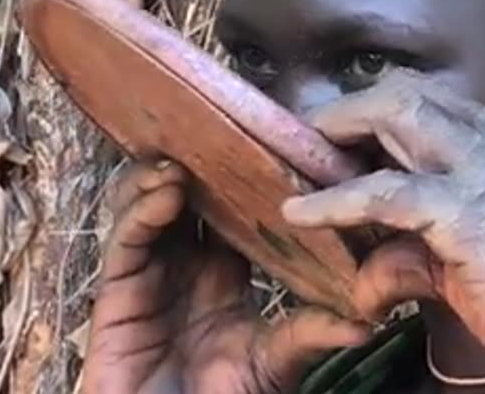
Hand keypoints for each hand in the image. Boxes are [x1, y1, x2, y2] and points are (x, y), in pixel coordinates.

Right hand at [81, 160, 368, 393]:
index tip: (266, 138)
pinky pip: (126, 241)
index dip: (243, 175)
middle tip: (220, 121)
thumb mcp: (275, 363)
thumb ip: (312, 333)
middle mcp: (183, 267)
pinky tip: (167, 189)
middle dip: (199, 160)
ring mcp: (148, 277)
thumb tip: (370, 318)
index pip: (232, 209)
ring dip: (165, 174)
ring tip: (189, 150)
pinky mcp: (114, 296)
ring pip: (148, 207)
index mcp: (223, 274)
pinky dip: (143, 210)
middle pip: (186, 197)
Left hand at [282, 71, 484, 393]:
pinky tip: (301, 212)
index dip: (379, 110)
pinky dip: (334, 201)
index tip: (339, 133)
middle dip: (351, 108)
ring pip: (393, 113)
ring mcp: (484, 168)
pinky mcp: (464, 210)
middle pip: (407, 93)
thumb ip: (421, 248)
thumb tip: (367, 271)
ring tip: (296, 153)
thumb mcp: (476, 257)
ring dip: (338, 130)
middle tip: (307, 134)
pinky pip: (382, 193)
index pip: (435, 100)